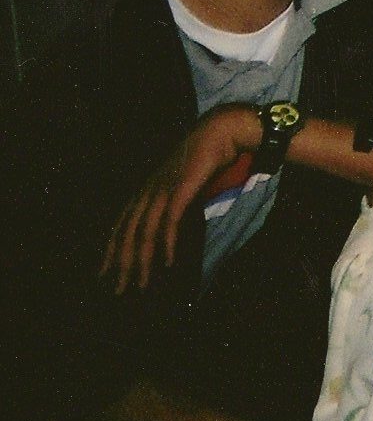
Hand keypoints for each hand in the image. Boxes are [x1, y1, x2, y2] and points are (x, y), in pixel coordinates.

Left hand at [101, 104, 254, 292]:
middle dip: (121, 263)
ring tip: (141, 283)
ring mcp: (163, 189)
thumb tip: (169, 223)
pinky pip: (170, 221)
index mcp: (145, 189)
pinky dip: (168, 242)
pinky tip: (168, 261)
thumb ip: (173, 201)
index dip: (111, 249)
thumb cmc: (205, 156)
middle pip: (127, 233)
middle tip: (118, 289)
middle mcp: (148, 191)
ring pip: (144, 231)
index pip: (121, 225)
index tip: (104, 272)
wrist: (220, 131)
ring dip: (142, 260)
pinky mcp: (181, 189)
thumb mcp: (181, 182)